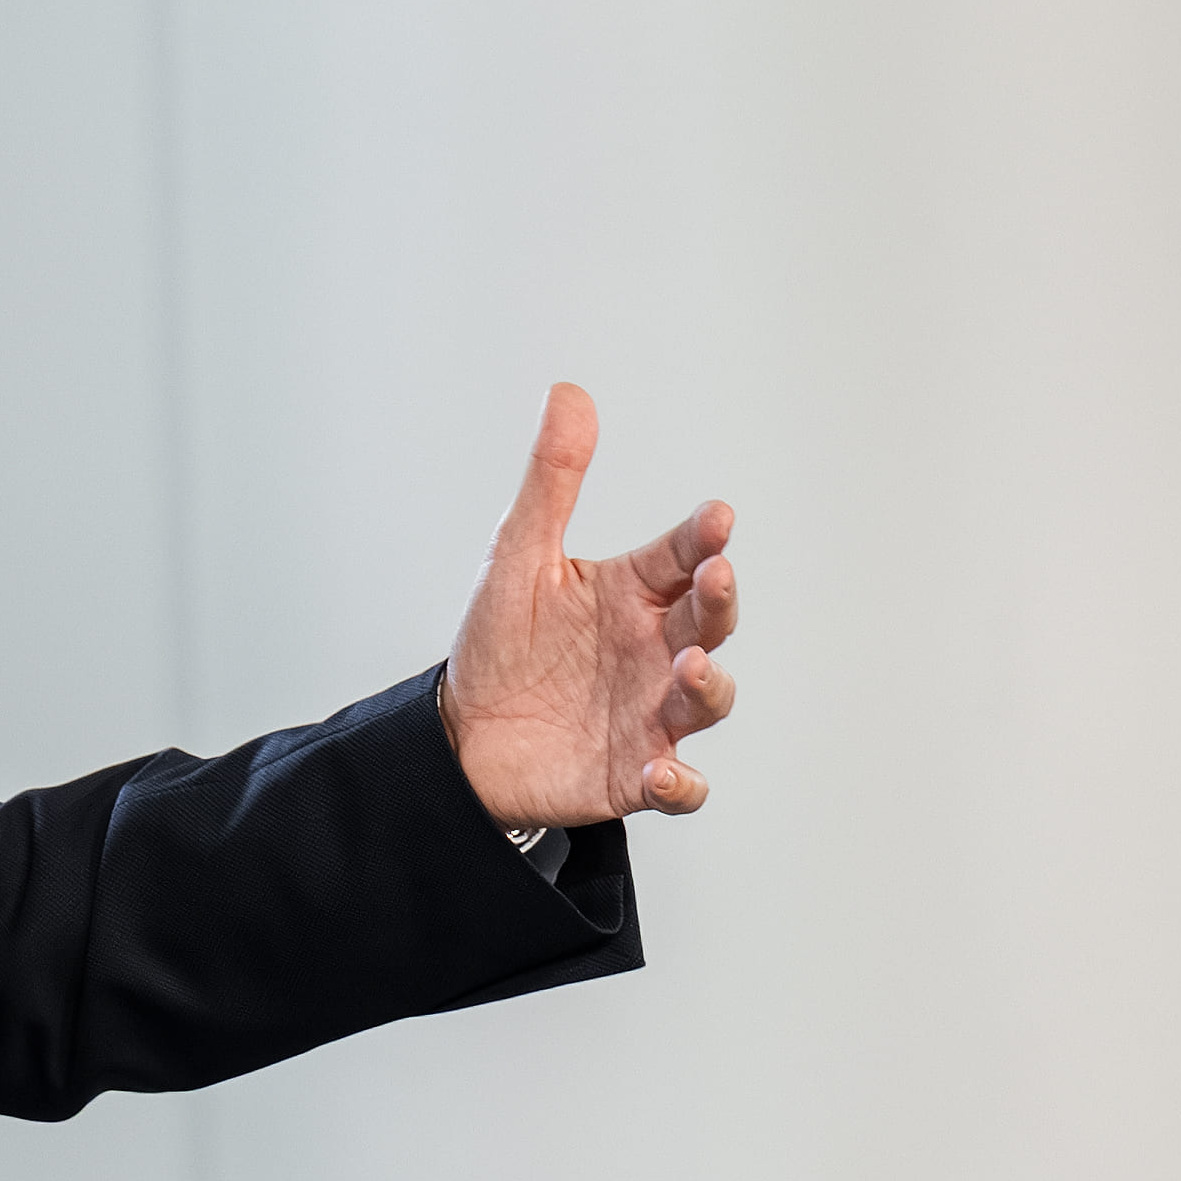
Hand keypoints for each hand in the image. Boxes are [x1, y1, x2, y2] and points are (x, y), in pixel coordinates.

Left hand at [433, 381, 737, 824]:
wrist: (460, 737)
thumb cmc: (500, 645)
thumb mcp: (517, 558)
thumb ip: (551, 482)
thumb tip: (569, 393)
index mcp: (633, 592)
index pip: (680, 554)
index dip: (702, 537)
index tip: (715, 519)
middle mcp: (654, 648)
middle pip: (710, 619)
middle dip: (720, 598)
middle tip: (716, 575)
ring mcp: (651, 712)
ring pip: (706, 699)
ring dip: (708, 684)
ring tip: (689, 665)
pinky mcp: (634, 773)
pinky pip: (679, 787)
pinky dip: (681, 783)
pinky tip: (662, 770)